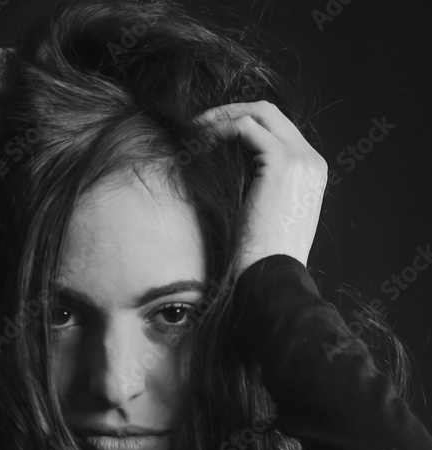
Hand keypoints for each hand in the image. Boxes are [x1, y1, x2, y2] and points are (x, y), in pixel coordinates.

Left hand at [195, 101, 327, 279]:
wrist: (272, 278)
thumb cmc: (262, 258)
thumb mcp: (266, 216)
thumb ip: (261, 186)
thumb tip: (230, 166)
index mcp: (312, 173)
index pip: (278, 130)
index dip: (243, 125)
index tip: (212, 135)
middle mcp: (312, 161)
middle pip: (271, 114)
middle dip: (232, 113)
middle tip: (199, 125)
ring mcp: (301, 159)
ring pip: (260, 113)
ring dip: (224, 117)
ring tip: (195, 130)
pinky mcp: (283, 163)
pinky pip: (246, 128)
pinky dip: (221, 129)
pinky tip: (201, 142)